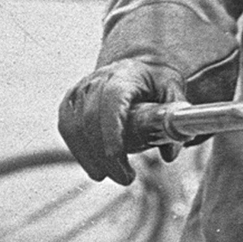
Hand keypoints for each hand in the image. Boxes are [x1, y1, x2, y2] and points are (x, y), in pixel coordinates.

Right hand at [57, 58, 186, 184]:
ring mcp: (78, 90)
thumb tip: (169, 154)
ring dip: (87, 156)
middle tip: (124, 178)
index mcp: (123, 76)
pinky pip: (67, 128)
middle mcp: (95, 81)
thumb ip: (175, 120)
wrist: (135, 62)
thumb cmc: (156, 79)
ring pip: (73, 126)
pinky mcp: (69, 101)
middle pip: (90, 120)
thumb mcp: (174, 91)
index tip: (119, 162)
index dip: (111, 135)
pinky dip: (77, 149)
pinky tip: (92, 164)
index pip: (111, 106)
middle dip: (103, 155)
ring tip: (106, 175)